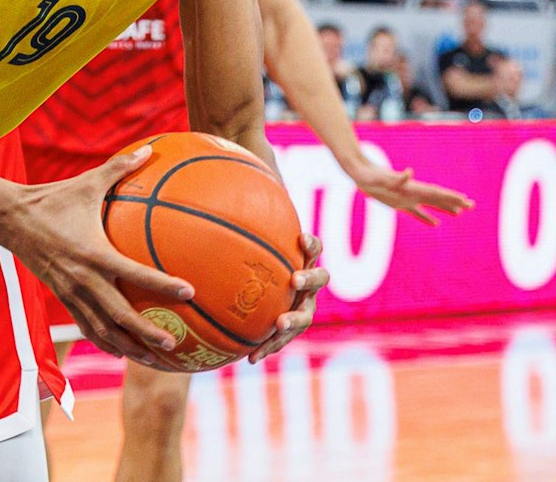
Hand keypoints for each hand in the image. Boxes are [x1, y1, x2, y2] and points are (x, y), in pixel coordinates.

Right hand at [0, 148, 193, 362]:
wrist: (9, 219)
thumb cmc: (52, 199)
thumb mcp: (87, 183)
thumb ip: (119, 168)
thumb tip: (151, 149)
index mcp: (93, 252)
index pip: (134, 273)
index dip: (162, 285)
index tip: (189, 292)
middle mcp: (83, 278)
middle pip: (119, 315)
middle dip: (147, 333)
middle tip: (173, 344)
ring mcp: (70, 292)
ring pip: (102, 329)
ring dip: (127, 347)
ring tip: (152, 361)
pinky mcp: (61, 297)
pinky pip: (85, 325)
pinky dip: (103, 341)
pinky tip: (119, 351)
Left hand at [248, 234, 327, 363]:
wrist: (254, 298)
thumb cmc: (252, 264)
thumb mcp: (250, 245)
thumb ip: (248, 225)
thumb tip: (236, 197)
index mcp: (301, 262)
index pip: (313, 249)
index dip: (311, 244)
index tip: (301, 239)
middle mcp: (307, 286)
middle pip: (319, 279)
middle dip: (309, 278)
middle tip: (294, 280)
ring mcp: (301, 309)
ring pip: (305, 316)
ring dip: (293, 319)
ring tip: (279, 323)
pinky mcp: (288, 331)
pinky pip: (281, 341)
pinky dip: (267, 347)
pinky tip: (251, 358)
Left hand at [345, 159, 473, 225]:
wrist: (361, 173)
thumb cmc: (372, 176)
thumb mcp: (383, 178)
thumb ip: (398, 178)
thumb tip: (410, 172)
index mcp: (413, 188)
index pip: (436, 193)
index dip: (451, 197)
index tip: (465, 200)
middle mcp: (413, 192)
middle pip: (438, 197)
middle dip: (454, 201)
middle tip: (471, 205)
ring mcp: (407, 197)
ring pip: (431, 204)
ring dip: (445, 208)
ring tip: (460, 213)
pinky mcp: (399, 203)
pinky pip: (417, 212)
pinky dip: (427, 218)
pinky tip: (436, 224)